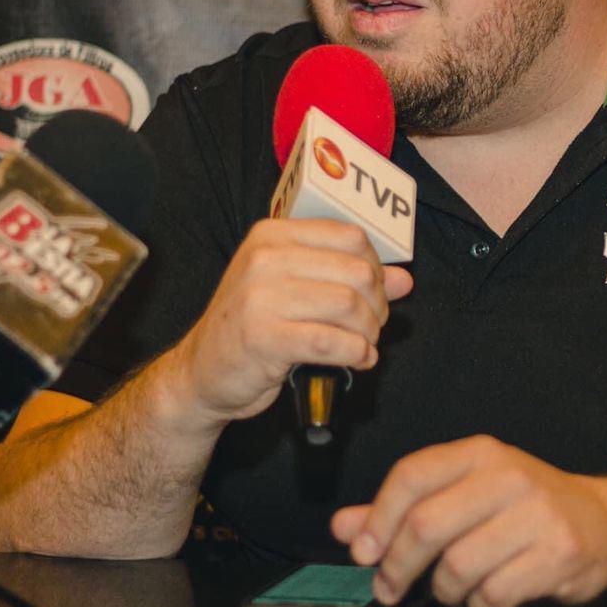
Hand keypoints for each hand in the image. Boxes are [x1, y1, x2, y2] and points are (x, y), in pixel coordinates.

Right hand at [171, 218, 411, 423]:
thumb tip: (405, 279)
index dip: (377, 268)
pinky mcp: (264, 337)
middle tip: (372, 325)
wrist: (201, 372)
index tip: (375, 293)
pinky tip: (358, 360)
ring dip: (369, 332)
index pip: (351, 237)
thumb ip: (347, 278)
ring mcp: (261, 297)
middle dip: (378, 304)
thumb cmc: (252, 327)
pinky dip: (356, 354)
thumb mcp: (294, 289)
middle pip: (357, 272)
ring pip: (349, 306)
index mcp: (273, 235)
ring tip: (364, 344)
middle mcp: (265, 258)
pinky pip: (333, 342)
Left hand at [330, 436, 606, 606]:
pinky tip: (488, 596)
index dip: (377, 519)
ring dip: (444, 590)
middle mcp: (509, 476)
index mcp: (480, 454)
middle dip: (398, 566)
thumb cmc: (525, 508)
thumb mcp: (465, 493)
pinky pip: (495, 594)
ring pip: (458, 566)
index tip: (362, 552)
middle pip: (427, 525)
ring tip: (453, 587)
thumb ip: (402, 509)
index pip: (412, 476)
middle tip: (390, 586)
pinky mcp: (560, 554)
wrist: (602, 522)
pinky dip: (480, 606)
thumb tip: (346, 526)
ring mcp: (538, 515)